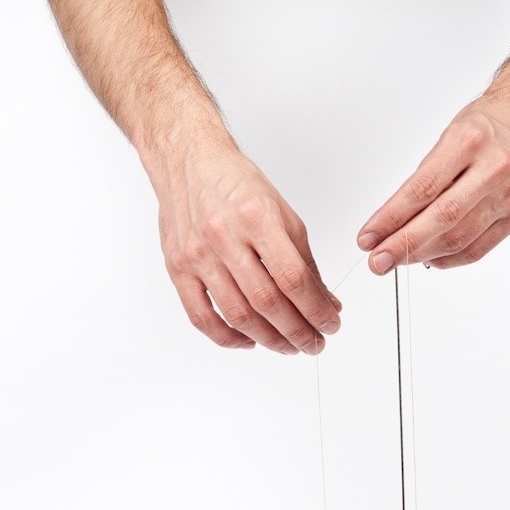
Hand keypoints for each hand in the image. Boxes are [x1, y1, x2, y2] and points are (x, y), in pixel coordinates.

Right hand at [154, 141, 340, 353]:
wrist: (188, 162)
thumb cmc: (235, 184)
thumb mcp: (281, 213)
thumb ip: (303, 260)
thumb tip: (324, 300)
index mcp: (257, 218)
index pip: (293, 278)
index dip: (316, 309)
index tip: (331, 324)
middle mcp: (225, 237)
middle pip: (267, 301)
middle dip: (296, 331)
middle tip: (313, 343)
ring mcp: (198, 256)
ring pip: (237, 315)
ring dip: (268, 339)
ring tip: (288, 347)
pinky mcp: (178, 269)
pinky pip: (201, 316)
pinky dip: (227, 337)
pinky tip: (248, 341)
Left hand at [357, 94, 509, 271]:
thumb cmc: (488, 124)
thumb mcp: (449, 136)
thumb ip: (425, 179)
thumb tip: (392, 221)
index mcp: (468, 142)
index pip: (421, 190)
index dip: (391, 219)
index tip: (368, 237)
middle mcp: (492, 170)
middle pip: (441, 219)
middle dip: (403, 245)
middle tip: (377, 261)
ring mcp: (508, 196)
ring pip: (458, 239)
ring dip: (421, 255)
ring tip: (397, 260)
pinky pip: (477, 249)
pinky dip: (448, 259)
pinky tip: (429, 259)